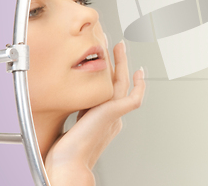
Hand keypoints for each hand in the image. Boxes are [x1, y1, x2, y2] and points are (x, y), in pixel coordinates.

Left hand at [45, 40, 145, 184]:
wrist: (69, 160)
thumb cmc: (66, 149)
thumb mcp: (71, 120)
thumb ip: (79, 109)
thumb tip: (73, 99)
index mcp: (104, 118)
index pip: (111, 91)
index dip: (111, 75)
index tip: (108, 64)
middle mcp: (113, 116)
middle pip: (120, 82)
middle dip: (119, 62)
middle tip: (118, 46)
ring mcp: (115, 114)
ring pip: (124, 83)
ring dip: (123, 63)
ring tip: (120, 47)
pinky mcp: (116, 113)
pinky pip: (135, 98)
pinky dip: (140, 86)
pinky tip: (139, 74)